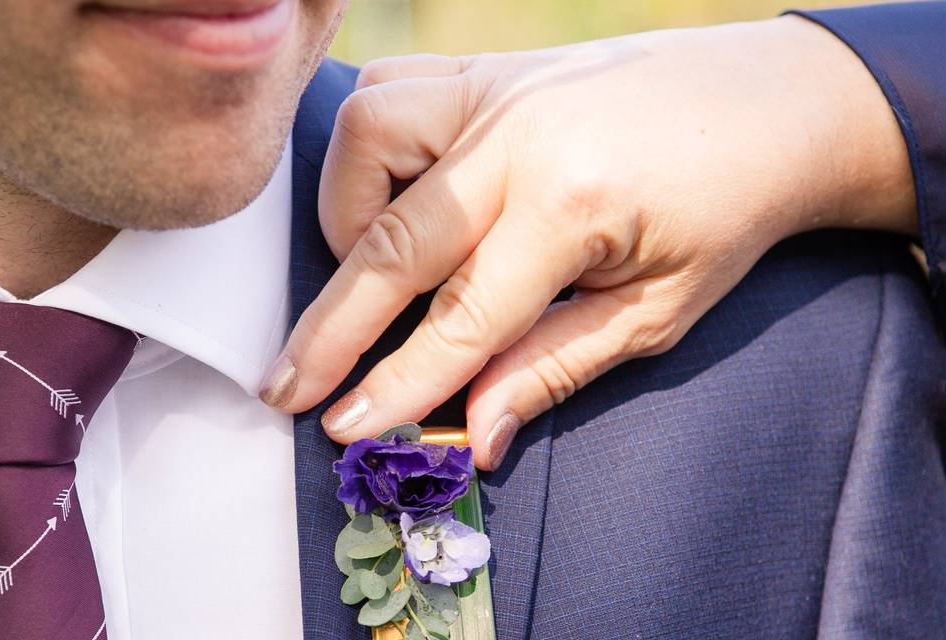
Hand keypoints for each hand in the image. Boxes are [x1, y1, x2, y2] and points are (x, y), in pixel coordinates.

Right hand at [260, 16, 914, 469]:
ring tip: (367, 270)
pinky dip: (369, 150)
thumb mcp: (656, 312)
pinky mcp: (491, 65)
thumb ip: (552, 367)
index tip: (342, 427)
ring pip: (367, 136)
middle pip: (390, 239)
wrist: (773, 104)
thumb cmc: (727, 213)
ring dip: (345, 214)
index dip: (397, 383)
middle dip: (331, 325)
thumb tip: (472, 432)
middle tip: (285, 385)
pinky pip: (393, 90)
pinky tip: (390, 194)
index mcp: (573, 201)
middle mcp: (519, 132)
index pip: (461, 317)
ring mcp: (498, 84)